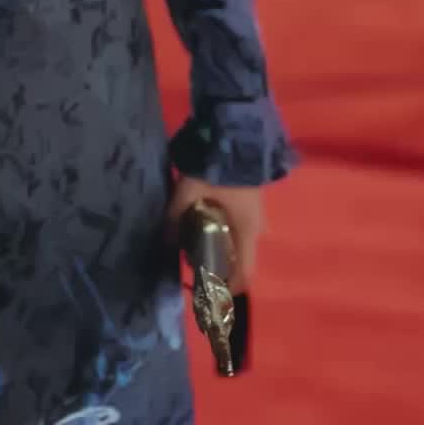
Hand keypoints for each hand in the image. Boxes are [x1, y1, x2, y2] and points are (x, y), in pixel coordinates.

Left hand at [166, 176, 264, 293]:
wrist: (237, 132)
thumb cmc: (217, 167)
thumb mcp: (188, 192)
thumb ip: (175, 217)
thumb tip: (165, 242)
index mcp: (247, 232)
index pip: (245, 275)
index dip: (227, 290)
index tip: (207, 292)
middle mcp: (257, 228)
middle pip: (241, 260)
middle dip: (218, 266)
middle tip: (193, 262)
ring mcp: (258, 213)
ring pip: (240, 242)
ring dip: (221, 247)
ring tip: (195, 240)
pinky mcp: (253, 200)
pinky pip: (240, 226)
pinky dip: (225, 231)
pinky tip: (206, 220)